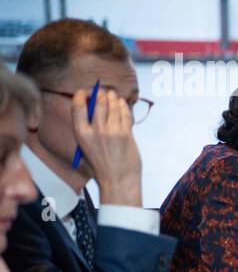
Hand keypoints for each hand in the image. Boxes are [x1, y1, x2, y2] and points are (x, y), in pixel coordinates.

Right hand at [71, 88, 141, 206]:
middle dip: (100, 94)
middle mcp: (95, 131)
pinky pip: (125, 114)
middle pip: (98, 103)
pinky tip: (122, 104)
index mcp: (81, 135)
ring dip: (113, 98)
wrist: (117, 180)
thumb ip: (87, 130)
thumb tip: (92, 108)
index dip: (81, 95)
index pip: (77, 107)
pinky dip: (123, 106)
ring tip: (112, 95)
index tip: (84, 92)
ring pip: (113, 106)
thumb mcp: (85, 148)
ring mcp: (112, 132)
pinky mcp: (126, 134)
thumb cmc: (101, 166)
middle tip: (102, 91)